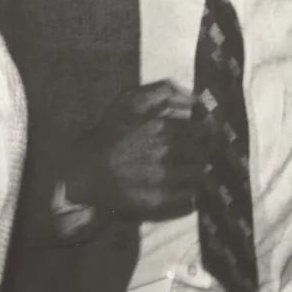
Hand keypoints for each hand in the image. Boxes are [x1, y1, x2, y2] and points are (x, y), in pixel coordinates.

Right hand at [64, 81, 206, 220]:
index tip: (201, 136)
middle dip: (204, 152)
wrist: (86, 171)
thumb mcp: (129, 100)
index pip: (202, 130)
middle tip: (196, 155)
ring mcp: (166, 178)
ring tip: (189, 173)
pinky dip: (190, 194)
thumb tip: (195, 98)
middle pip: (205, 152)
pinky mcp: (161, 200)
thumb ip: (163, 91)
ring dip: (198, 173)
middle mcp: (169, 152)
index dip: (204, 133)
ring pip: (201, 175)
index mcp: (164, 127)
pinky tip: (181, 190)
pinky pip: (191, 198)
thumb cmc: (108, 134)